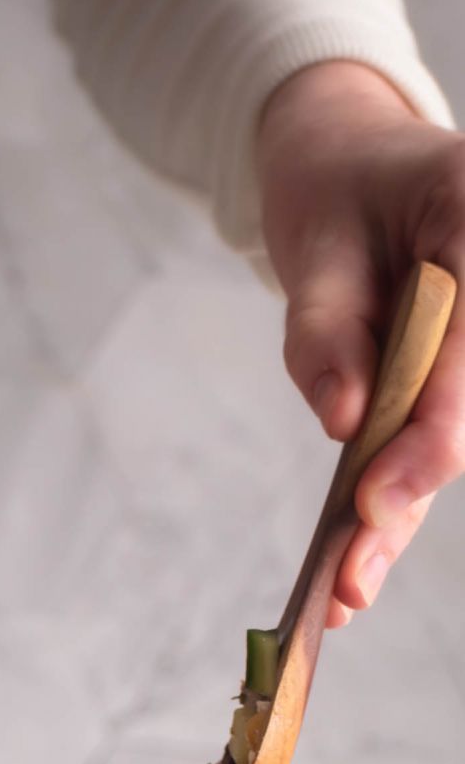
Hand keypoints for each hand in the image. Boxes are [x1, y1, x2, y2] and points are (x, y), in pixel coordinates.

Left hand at [257, 60, 464, 626]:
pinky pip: (431, 444)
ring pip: (450, 442)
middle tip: (348, 581)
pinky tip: (352, 568)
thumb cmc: (338, 193)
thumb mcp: (314, 243)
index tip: (372, 500)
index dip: (429, 437)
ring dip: (396, 522)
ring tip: (341, 595)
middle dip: (406, 499)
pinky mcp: (460, 383)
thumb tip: (343, 417)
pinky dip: (391, 503)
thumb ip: (325, 326)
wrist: (356, 168)